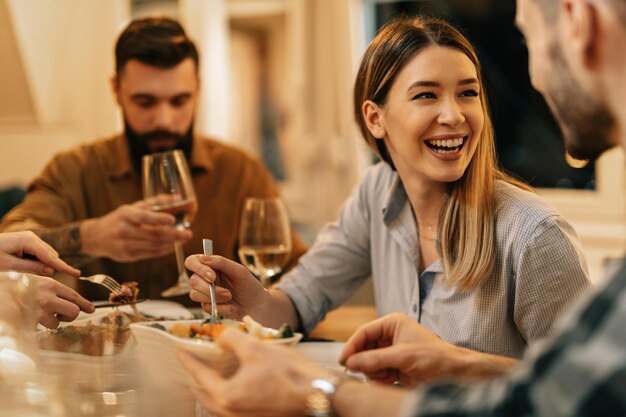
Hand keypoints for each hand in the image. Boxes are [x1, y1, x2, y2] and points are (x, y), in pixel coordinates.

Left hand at [0, 231, 79, 275]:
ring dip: (40, 265)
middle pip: (50, 256)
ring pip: (45, 255)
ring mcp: (30, 238)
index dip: (64, 267)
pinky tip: (22, 265)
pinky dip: (36, 261)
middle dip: (48, 267)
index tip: (77, 274)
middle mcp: (32, 237)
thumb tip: (51, 270)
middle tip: (29, 275)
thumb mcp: (9, 266)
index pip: (51, 257)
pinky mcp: (27, 241)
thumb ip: (31, 268)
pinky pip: (38, 253)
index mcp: (28, 241)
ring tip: (20, 269)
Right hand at [34, 276, 94, 328]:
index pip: (74, 296)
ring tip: (40, 315)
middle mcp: (47, 298)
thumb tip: (69, 299)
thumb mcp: (36, 280)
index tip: (91, 309)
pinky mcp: (30, 324)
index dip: (84, 304)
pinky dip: (39, 326)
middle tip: (61, 315)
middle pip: (73, 311)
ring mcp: (38, 312)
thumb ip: (52, 289)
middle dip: (70, 315)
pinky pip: (42, 329)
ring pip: (57, 323)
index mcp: (50, 285)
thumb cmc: (14, 286)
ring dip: (52, 321)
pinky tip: (32, 319)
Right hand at [80, 200, 191, 261]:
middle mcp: (124, 230)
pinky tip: (172, 246)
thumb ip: (156, 202)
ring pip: (154, 246)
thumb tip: (177, 198)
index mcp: (126, 214)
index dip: (159, 219)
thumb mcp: (134, 206)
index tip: (172, 220)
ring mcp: (125, 245)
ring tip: (183, 239)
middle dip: (174, 235)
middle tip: (188, 234)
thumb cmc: (120, 218)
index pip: (144, 217)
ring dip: (171, 244)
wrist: (96, 237)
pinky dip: (164, 250)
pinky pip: (150, 254)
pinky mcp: (128, 256)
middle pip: (153, 235)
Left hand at [178, 328, 329, 416]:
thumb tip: (220, 338)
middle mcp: (231, 412)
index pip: (200, 375)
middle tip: (195, 362)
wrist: (316, 396)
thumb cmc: (289, 374)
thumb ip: (231, 340)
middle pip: (204, 394)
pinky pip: (231, 407)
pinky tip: (234, 382)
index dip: (189, 360)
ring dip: (212, 387)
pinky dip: (226, 394)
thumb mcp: (256, 348)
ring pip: (217, 403)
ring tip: (212, 371)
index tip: (180, 352)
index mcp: (227, 396)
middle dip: (198, 377)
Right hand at [185, 254, 267, 319]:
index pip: (192, 262)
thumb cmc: (249, 286)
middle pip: (192, 280)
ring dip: (214, 297)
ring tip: (230, 298)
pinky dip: (220, 308)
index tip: (212, 276)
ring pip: (195, 294)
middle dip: (208, 288)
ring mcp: (205, 293)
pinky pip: (205, 307)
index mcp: (212, 266)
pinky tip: (232, 308)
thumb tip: (202, 258)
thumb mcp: (239, 271)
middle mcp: (205, 279)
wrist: (257, 307)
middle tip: (227, 293)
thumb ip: (221, 262)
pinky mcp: (208, 306)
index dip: (198, 268)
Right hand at [339, 313, 517, 385]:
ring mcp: (393, 352)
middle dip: (364, 361)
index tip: (344, 360)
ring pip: (369, 362)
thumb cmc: (436, 358)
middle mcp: (391, 336)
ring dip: (373, 372)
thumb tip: (351, 362)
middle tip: (360, 372)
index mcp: (393, 323)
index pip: (364, 332)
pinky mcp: (396, 367)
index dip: (352, 345)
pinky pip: (378, 373)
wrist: (455, 374)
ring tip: (385, 376)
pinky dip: (380, 379)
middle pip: (365, 348)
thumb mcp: (402, 356)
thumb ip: (374, 359)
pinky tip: (390, 380)